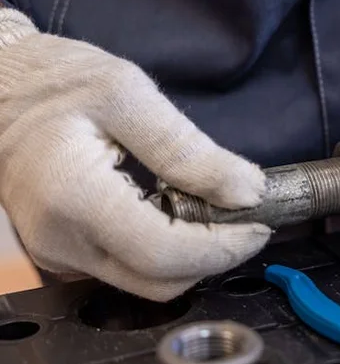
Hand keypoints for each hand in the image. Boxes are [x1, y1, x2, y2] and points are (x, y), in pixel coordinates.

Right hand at [0, 8, 269, 300]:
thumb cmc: (54, 80)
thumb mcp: (128, 94)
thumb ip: (189, 149)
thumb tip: (247, 192)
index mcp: (75, 200)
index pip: (165, 255)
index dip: (223, 248)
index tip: (259, 223)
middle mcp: (61, 242)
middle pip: (160, 283)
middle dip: (214, 257)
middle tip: (246, 219)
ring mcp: (57, 253)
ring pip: (145, 283)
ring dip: (192, 257)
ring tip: (217, 213)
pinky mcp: (61, 252)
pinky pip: (126, 268)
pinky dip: (165, 252)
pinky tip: (180, 214)